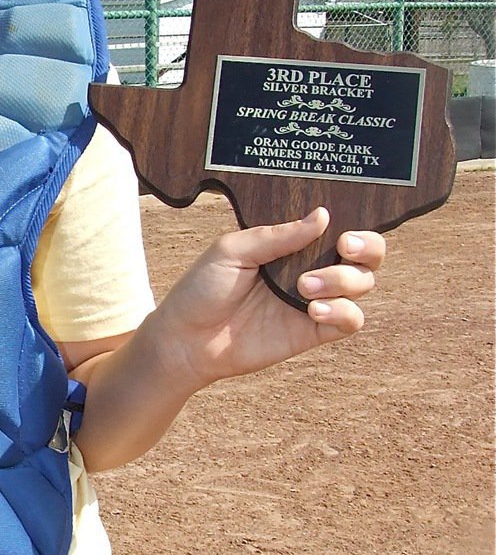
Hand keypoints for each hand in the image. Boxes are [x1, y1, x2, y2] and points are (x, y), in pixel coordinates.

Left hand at [150, 208, 384, 392]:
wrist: (187, 338)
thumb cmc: (203, 288)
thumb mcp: (233, 250)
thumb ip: (278, 236)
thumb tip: (323, 216)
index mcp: (288, 243)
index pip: (336, 228)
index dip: (354, 226)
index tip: (342, 232)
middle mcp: (308, 267)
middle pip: (364, 255)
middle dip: (368, 248)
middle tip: (344, 247)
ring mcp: (314, 300)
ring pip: (362, 284)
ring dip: (344, 280)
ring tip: (305, 287)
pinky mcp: (314, 331)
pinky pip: (351, 320)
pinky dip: (343, 311)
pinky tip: (314, 310)